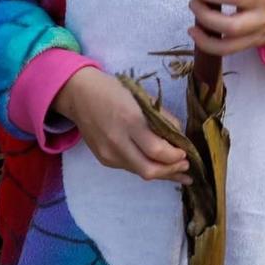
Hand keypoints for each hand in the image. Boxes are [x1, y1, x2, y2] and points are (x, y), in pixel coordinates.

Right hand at [51, 66, 190, 182]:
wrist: (79, 95)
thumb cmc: (113, 90)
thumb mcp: (142, 98)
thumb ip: (162, 118)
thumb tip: (179, 138)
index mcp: (129, 121)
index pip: (157, 150)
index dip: (175, 156)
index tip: (186, 152)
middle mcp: (117, 142)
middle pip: (149, 170)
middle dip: (171, 171)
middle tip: (186, 167)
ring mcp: (108, 154)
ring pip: (140, 173)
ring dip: (161, 173)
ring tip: (179, 173)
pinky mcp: (104, 160)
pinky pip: (130, 168)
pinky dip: (146, 167)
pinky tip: (158, 165)